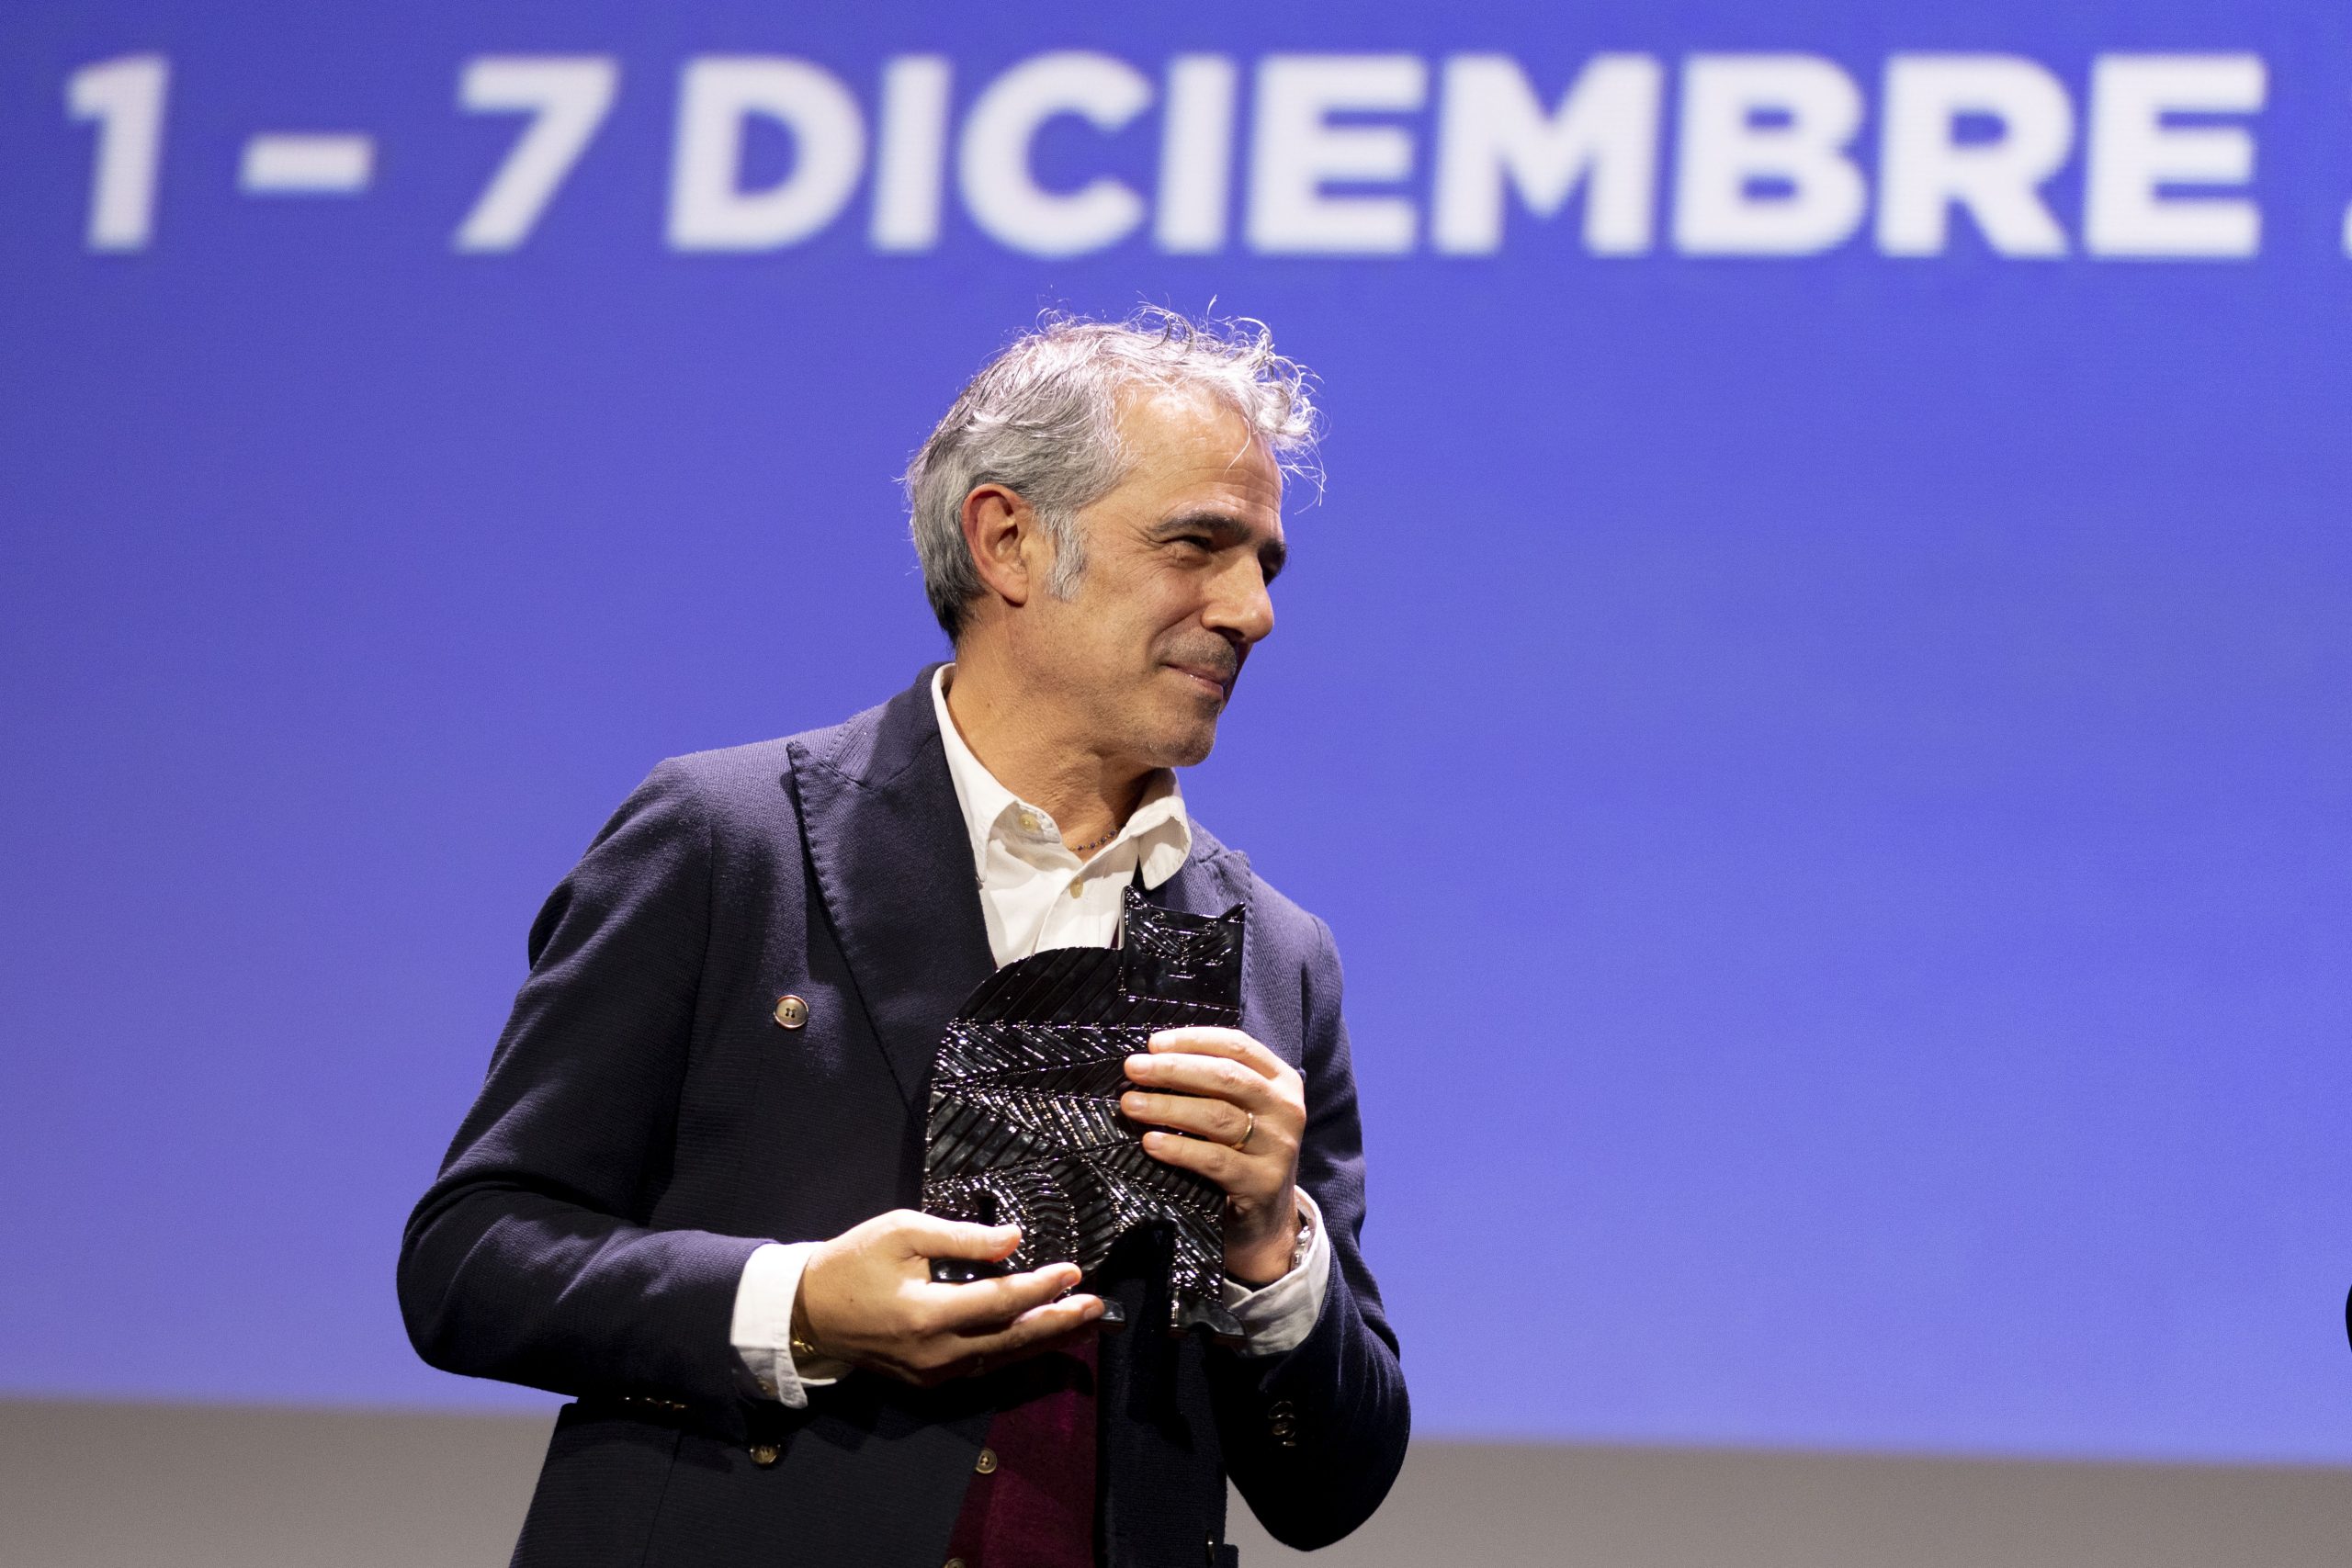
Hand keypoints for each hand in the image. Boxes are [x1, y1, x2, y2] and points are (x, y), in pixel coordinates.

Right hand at [795, 1210, 1102, 1385]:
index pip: (1000, 1301)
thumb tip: (1013, 1241)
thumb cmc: (852, 1262)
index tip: (1074, 1272)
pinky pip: (981, 1367)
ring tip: (1081, 1324)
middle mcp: (936, 1353)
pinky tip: (1036, 1337)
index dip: (1040, 1287)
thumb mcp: (901, 1232)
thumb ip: (961, 1238)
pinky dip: (1013, 1351)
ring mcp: (932, 1373)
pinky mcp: (928, 1381)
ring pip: (1001, 1359)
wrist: (808, 1312)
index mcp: (927, 1313)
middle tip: (1096, 1307)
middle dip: (1058, 1323)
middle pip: (1011, 1339)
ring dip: (1043, 1340)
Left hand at [1121, 1027, 1305, 1285]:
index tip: (1153, 1043)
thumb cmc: (1242, 1153)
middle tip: (1133, 1069)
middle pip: (1226, 1077)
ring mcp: (1278, 1147)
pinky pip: (1214, 1160)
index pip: (1238, 1046)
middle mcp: (1285, 1109)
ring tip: (1131, 1104)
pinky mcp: (1262, 1183)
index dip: (1194, 1040)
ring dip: (1168, 1106)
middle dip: (1174, 1069)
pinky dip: (1179, 1148)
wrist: (1267, 1220)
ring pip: (1218, 1116)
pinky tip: (1151, 1142)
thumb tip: (1153, 1059)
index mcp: (1281, 1081)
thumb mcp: (1243, 1111)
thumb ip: (1213, 1084)